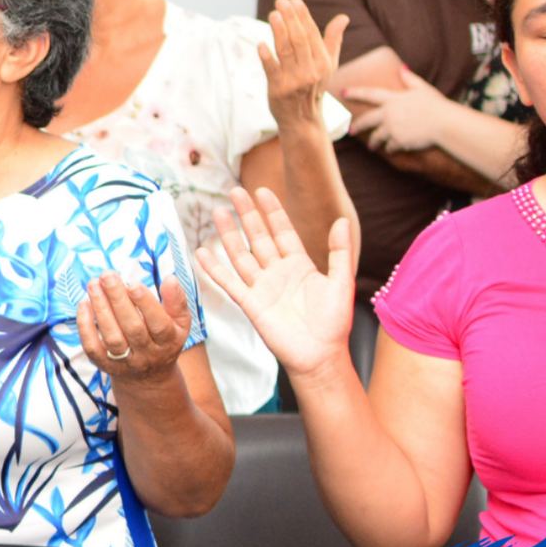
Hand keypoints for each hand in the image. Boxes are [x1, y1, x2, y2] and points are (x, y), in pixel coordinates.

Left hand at [76, 272, 191, 384]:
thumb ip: (176, 300)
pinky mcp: (105, 365)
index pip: (159, 325)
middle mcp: (147, 354)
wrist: (149, 377)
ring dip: (101, 309)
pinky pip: (92, 348)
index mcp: (168, 341)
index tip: (133, 284)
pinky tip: (84, 303)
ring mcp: (125, 361)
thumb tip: (171, 278)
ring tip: (93, 284)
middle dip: (118, 300)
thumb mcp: (179, 322)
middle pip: (133, 329)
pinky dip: (85, 326)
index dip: (146, 305)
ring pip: (112, 338)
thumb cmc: (163, 338)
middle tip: (107, 276)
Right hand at [195, 186, 353, 378]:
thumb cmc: (334, 323)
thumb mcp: (341, 283)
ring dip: (229, 234)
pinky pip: (228, 282)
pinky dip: (214, 268)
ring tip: (218, 212)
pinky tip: (202, 252)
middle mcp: (277, 272)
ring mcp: (262, 287)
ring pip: (241, 255)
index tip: (262, 191)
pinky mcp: (250, 303)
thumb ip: (340, 252)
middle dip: (247, 215)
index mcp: (299, 265)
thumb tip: (343, 221)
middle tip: (234, 192)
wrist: (320, 355)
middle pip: (258, 238)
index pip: (283, 231)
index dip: (273, 212)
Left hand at [260, 0, 345, 128]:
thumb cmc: (314, 87)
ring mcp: (295, 80)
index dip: (303, 15)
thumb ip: (333, 39)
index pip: (312, 33)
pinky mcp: (278, 89)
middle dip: (291, 18)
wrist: (303, 120)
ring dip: (279, 31)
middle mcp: (311, 70)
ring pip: (286, 51)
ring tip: (273, 14)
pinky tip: (261, 44)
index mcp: (323, 62)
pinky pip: (272, 70)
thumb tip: (344, 17)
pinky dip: (267, 57)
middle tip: (281, 0)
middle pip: (299, 39)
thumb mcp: (328, 64)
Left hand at [344, 67, 450, 153]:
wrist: (444, 123)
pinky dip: (390, 148)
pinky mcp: (398, 141)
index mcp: (393, 99)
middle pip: (367, 120)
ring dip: (374, 142)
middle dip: (358, 126)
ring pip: (377, 136)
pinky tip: (389, 150)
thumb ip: (410, 79)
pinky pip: (390, 146)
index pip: (369, 93)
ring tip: (372, 147)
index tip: (342, 92)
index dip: (355, 92)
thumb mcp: (423, 89)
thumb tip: (402, 68)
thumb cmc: (436, 105)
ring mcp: (392, 128)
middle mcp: (388, 113)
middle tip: (351, 131)